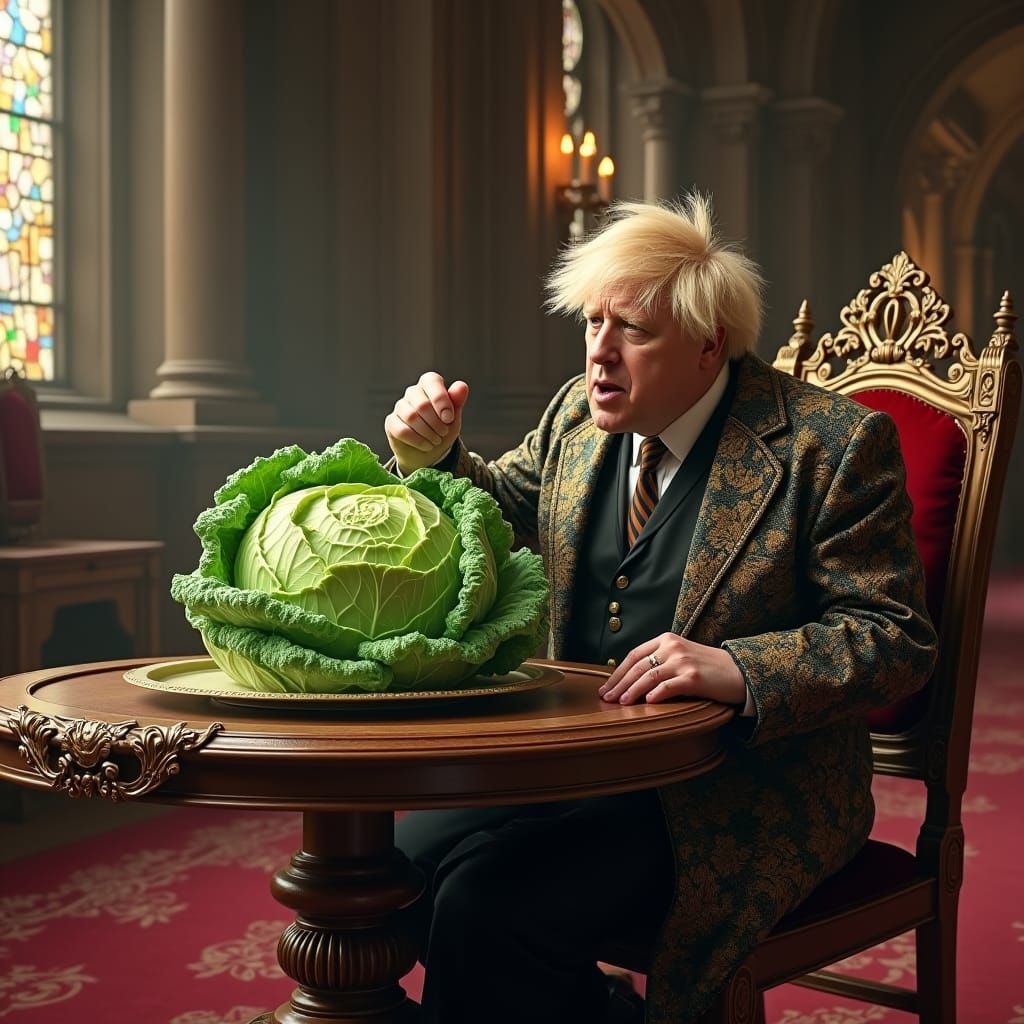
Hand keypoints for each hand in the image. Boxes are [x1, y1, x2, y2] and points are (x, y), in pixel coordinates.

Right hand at [384, 372, 469, 474]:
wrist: (430, 453)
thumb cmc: (442, 429)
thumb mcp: (454, 417)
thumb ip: (457, 401)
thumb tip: (462, 386)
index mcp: (429, 385)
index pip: (432, 381)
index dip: (441, 400)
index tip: (449, 419)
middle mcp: (413, 392)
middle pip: (422, 404)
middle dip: (436, 423)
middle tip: (444, 433)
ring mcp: (400, 407)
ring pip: (411, 417)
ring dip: (428, 433)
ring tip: (436, 440)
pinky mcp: (391, 422)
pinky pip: (402, 430)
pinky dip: (418, 441)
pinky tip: (426, 445)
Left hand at [598, 632, 745, 705]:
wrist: (738, 672)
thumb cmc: (707, 667)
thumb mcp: (681, 656)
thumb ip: (659, 661)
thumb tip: (630, 681)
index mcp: (666, 640)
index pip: (635, 655)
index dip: (618, 672)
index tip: (606, 686)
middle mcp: (673, 647)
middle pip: (638, 666)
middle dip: (619, 683)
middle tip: (606, 698)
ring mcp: (683, 662)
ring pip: (649, 676)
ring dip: (632, 691)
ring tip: (622, 703)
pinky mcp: (694, 678)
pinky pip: (669, 686)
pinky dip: (655, 694)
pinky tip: (647, 703)